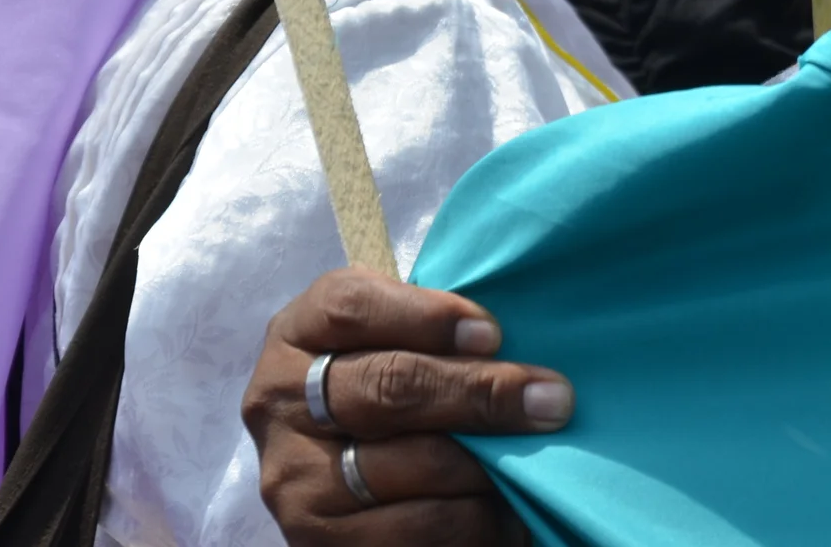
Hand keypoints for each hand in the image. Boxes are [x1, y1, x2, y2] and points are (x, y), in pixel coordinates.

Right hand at [241, 267, 572, 544]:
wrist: (349, 473)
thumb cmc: (395, 378)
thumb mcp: (400, 337)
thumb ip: (440, 326)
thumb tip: (525, 331)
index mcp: (300, 331)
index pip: (352, 307)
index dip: (429, 316)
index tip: (495, 335)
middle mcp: (280, 401)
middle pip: (389, 385)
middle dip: (481, 392)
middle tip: (551, 400)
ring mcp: (291, 476)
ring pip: (407, 463)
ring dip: (486, 463)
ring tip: (537, 457)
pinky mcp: (314, 539)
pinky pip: (413, 528)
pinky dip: (474, 519)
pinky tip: (510, 510)